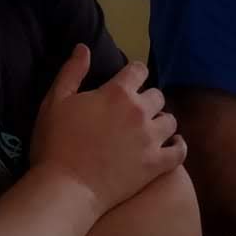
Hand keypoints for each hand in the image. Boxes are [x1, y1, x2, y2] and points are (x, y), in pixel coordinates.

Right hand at [31, 45, 184, 214]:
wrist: (66, 188)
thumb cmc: (55, 143)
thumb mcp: (55, 102)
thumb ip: (72, 72)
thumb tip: (84, 47)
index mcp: (118, 93)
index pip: (138, 70)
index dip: (134, 74)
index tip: (129, 81)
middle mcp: (140, 112)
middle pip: (157, 95)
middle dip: (147, 99)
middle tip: (134, 112)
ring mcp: (151, 139)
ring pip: (170, 120)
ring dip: (161, 122)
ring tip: (150, 129)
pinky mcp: (156, 164)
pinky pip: (180, 151)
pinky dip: (178, 146)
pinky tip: (171, 145)